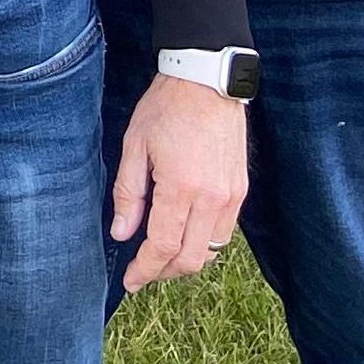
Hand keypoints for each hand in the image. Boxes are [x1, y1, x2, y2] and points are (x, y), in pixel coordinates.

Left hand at [109, 75, 247, 291]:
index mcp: (181, 188)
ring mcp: (231, 196)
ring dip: (185, 260)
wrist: (207, 81)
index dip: (145, 270)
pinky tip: (184, 233)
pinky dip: (203, 242)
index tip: (131, 281)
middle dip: (164, 272)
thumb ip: (128, 194)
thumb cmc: (165, 108)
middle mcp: (212, 198)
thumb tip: (122, 234)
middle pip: (191, 259)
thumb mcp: (134, 146)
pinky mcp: (240, 190)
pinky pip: (224, 232)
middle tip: (143, 271)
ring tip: (161, 254)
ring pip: (211, 251)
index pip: (163, 247)